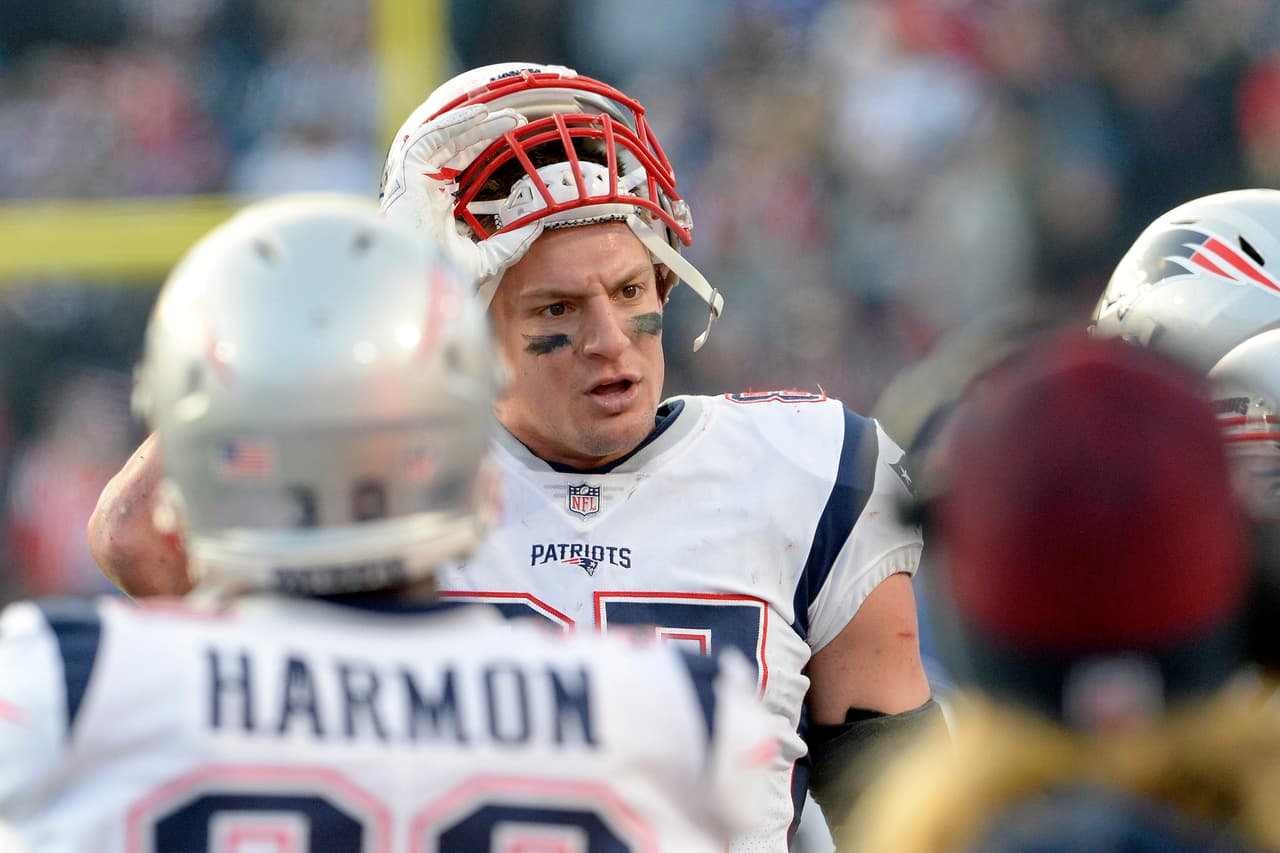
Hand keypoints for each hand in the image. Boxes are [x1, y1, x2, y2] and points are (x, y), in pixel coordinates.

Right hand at [380, 103, 542, 301]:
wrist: (420, 278)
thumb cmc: (444, 274)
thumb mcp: (487, 258)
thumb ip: (511, 243)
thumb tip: (538, 226)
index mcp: (441, 202)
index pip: (465, 165)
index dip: (489, 148)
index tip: (517, 141)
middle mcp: (428, 186)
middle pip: (460, 147)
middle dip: (489, 131)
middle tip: (519, 120)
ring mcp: (417, 177)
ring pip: (448, 138)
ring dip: (477, 123)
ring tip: (508, 116)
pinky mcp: (408, 170)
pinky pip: (431, 136)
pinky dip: (454, 122)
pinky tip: (479, 115)